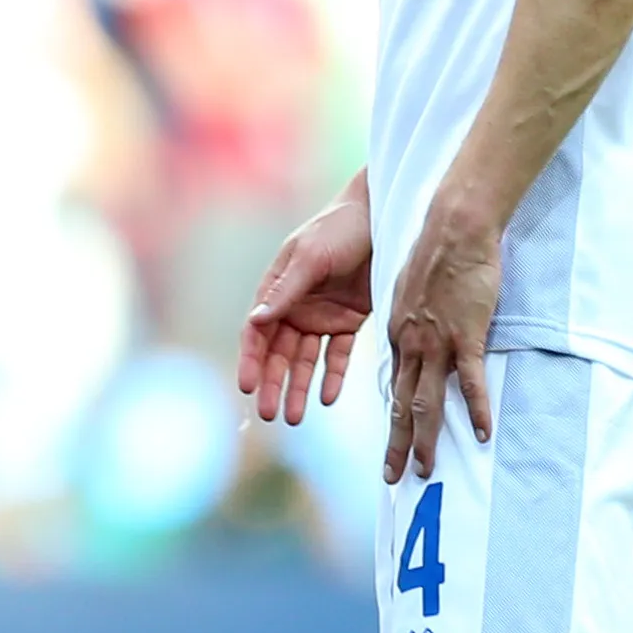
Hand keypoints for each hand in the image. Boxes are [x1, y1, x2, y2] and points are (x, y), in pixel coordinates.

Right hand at [237, 187, 372, 427]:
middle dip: (273, 383)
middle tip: (269, 413)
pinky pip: (339, 354)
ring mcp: (322, 315)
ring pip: (306, 360)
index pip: (257, 331)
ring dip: (300, 387)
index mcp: (278, 288)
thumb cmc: (339, 227)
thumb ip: (287, 290)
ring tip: (296, 417)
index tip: (247, 386)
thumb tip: (257, 321)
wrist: (384, 215)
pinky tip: (327, 397)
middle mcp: (296, 306)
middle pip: (279, 353)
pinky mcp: (350, 320)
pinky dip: (333, 375)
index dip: (251, 360)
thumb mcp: (310, 256)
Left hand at [381, 190, 500, 483]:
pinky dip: (474, 409)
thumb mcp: (411, 291)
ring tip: (425, 468)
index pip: (395, 386)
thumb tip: (417, 336)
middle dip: (397, 444)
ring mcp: (436, 342)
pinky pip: (469, 381)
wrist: (453, 229)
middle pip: (402, 403)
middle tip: (393, 478)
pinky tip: (479, 434)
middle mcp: (410, 344)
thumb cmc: (439, 255)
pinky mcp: (465, 335)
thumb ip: (413, 319)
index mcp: (397, 334)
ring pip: (427, 400)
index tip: (392, 443)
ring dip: (425, 438)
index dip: (394, 418)